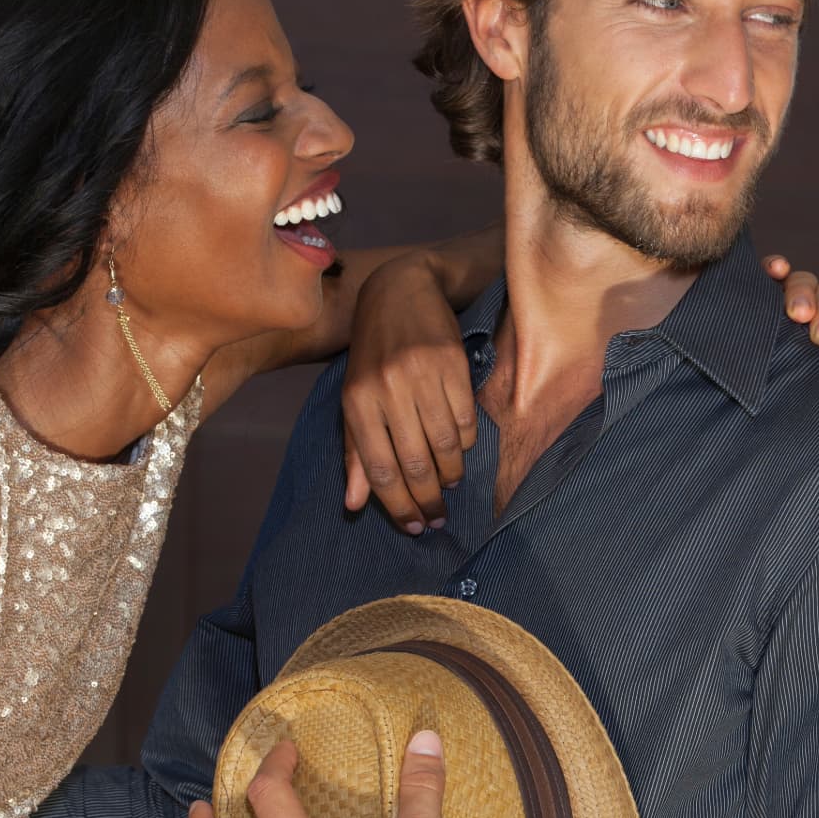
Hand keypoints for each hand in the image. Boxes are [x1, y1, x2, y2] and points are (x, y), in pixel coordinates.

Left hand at [343, 251, 477, 534]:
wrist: (400, 290)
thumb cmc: (374, 352)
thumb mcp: (354, 397)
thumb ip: (355, 451)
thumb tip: (353, 505)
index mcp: (357, 402)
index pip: (378, 468)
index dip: (397, 505)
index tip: (414, 527)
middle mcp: (387, 390)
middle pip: (415, 463)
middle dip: (428, 500)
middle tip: (438, 519)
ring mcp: (421, 377)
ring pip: (444, 446)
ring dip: (450, 475)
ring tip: (450, 485)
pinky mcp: (452, 365)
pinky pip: (465, 420)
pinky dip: (465, 444)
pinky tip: (459, 450)